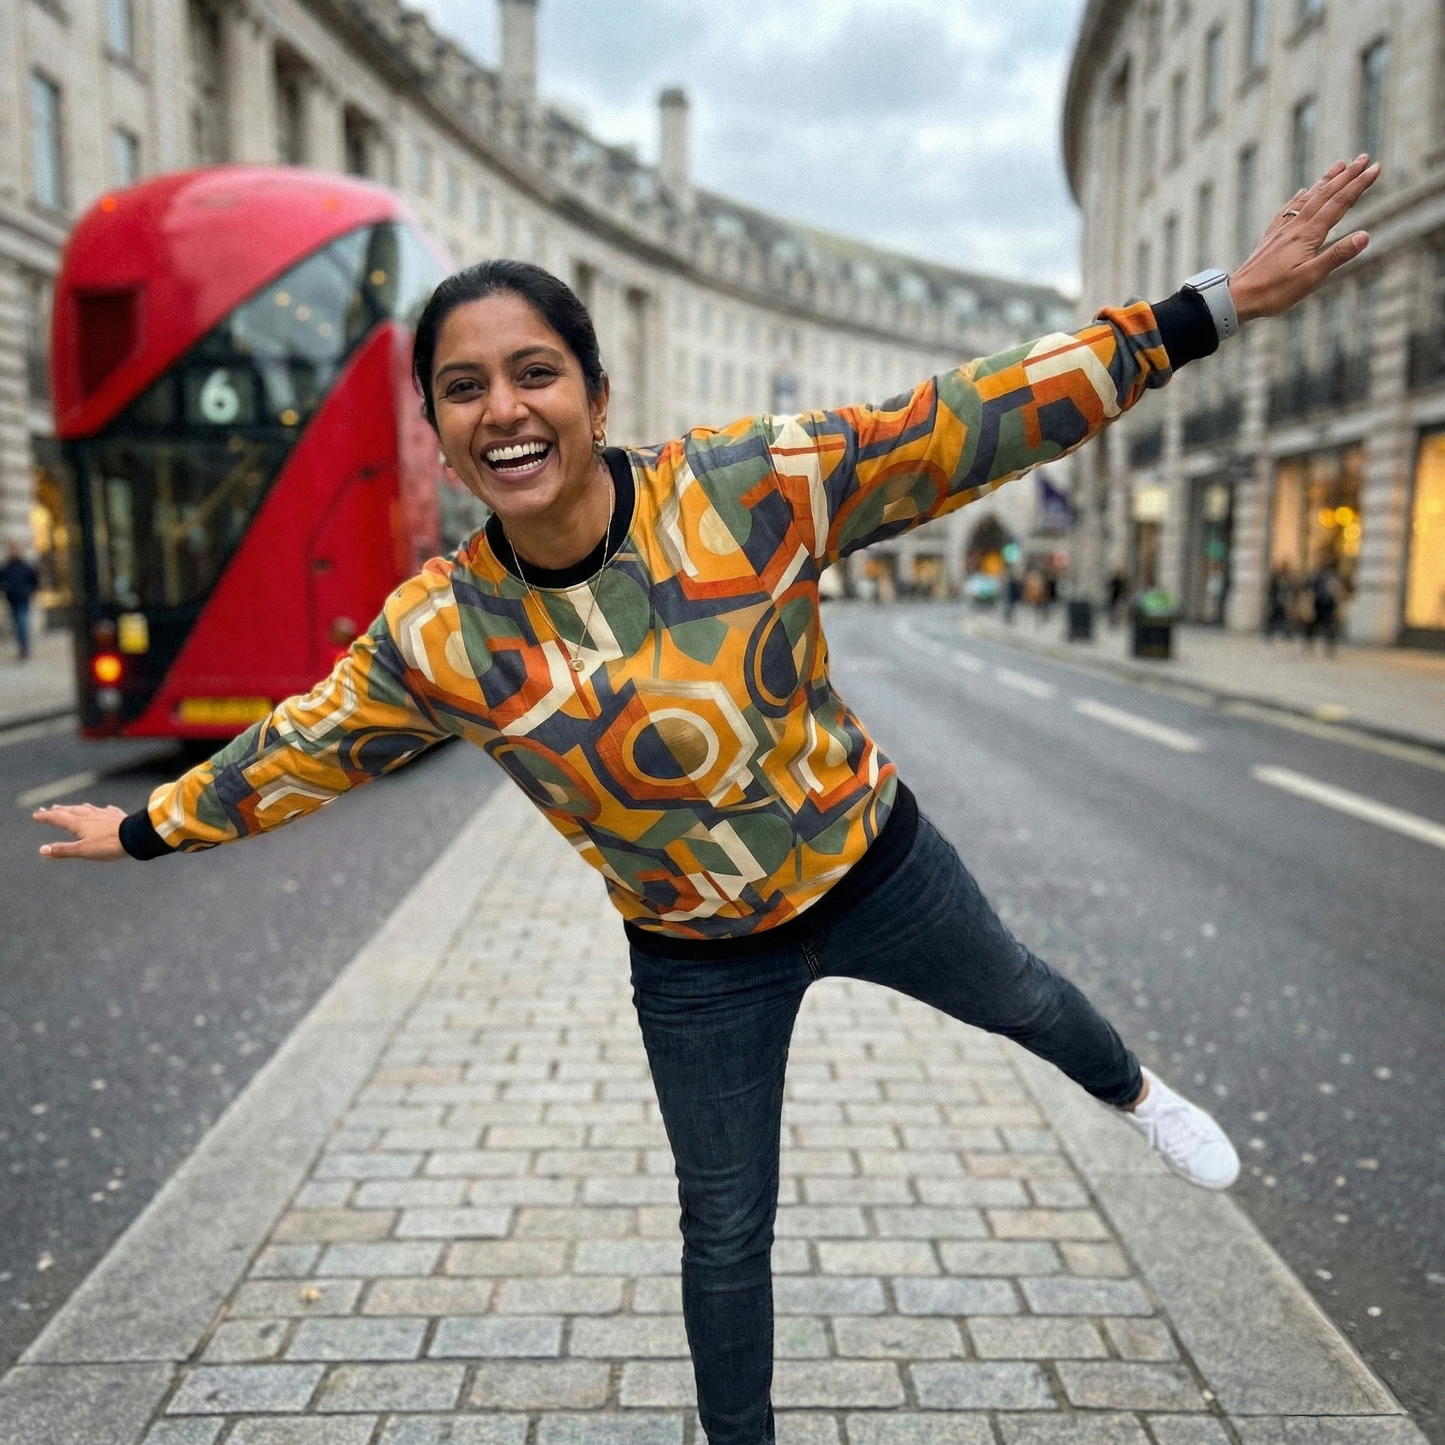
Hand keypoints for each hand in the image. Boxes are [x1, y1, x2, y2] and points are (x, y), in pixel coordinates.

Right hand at [34, 803, 128, 860]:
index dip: (46, 817)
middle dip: (59, 810)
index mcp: (79, 824)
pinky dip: (101, 810)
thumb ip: (63, 850)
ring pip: (88, 809)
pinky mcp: (118, 816)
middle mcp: (90, 816)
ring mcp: (105, 814)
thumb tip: (42, 850)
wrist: (136, 835)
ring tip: (73, 807)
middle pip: (71, 811)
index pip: (59, 818)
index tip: (36, 815)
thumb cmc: (109, 845)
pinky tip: (105, 808)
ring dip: (77, 808)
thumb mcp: (83, 850)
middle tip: (49, 808)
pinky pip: (107, 810)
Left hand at [1229, 156, 1378, 323]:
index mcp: (1308, 235)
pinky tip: (1301, 192)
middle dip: (1346, 175)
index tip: (1375, 168)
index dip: (1358, 185)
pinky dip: (1299, 197)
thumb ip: (1337, 256)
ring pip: (1308, 198)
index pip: (1339, 204)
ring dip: (1325, 181)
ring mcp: (1281, 230)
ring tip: (1339, 165)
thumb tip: (1365, 236)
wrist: (1238, 296)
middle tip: (1364, 157)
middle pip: (1325, 195)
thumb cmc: (1274, 291)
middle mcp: (1295, 227)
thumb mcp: (1310, 277)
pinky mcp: (1271, 237)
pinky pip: (1288, 210)